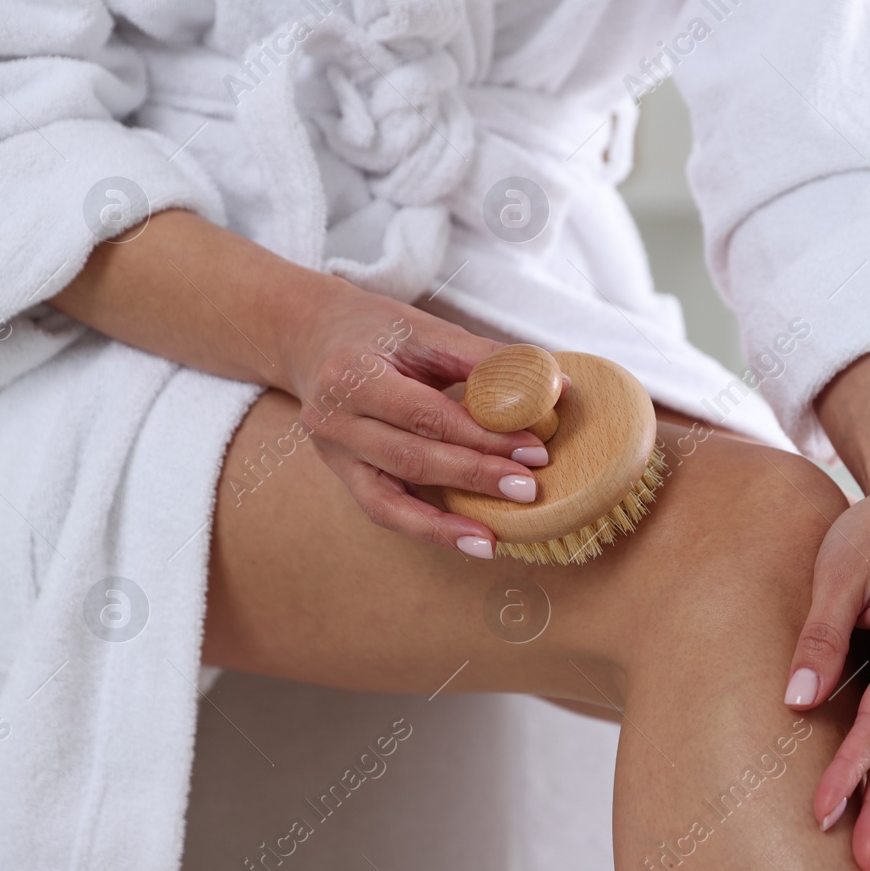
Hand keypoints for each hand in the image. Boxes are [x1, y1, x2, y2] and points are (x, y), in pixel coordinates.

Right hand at [278, 284, 552, 556]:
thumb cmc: (377, 330)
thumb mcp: (427, 330)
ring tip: (492, 539)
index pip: (425, 413)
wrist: (312, 337)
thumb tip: (557, 385)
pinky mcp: (342, 474)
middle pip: (411, 456)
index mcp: (353, 374)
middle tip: (529, 486)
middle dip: (474, 474)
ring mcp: (333, 453)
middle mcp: (333, 418)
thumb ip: (488, 358)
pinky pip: (383, 511)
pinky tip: (468, 540)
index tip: (533, 447)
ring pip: (390, 497)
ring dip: (445, 522)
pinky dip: (426, 529)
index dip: (481, 434)